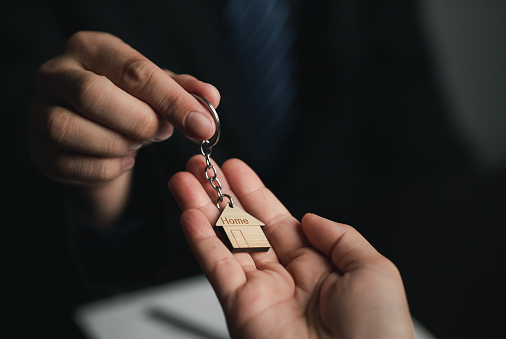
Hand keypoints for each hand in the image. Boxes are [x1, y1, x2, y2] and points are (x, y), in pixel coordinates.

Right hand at [30, 31, 218, 223]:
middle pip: (93, 95)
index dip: (173, 100)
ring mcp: (39, 113)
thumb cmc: (127, 102)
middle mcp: (55, 74)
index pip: (133, 70)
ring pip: (72, 129)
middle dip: (140, 121)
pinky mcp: (39, 151)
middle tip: (163, 132)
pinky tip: (124, 160)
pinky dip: (107, 168)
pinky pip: (72, 165)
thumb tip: (211, 97)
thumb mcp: (157, 90)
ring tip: (139, 143)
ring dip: (119, 144)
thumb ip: (184, 91)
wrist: (93, 131)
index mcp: (89, 48)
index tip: (203, 126)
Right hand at [169, 157, 413, 338]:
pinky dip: (201, 240)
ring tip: (185, 180)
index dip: (254, 192)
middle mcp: (284, 277)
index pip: (276, 220)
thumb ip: (340, 236)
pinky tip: (190, 213)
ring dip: (202, 209)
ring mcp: (259, 292)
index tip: (235, 168)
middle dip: (221, 194)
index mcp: (316, 266)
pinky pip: (216, 267)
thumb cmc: (377, 333)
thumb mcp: (372, 270)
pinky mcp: (240, 308)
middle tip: (202, 166)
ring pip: (224, 241)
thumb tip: (310, 217)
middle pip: (244, 226)